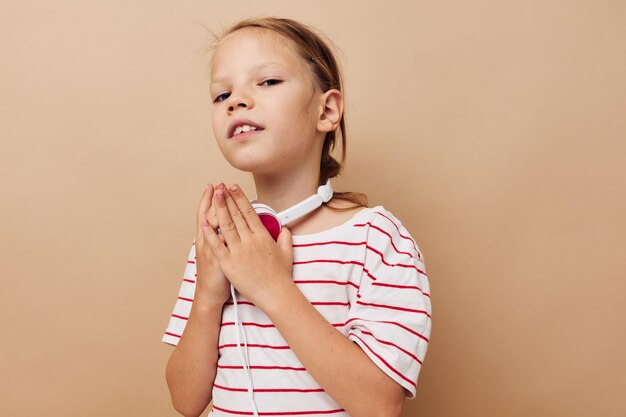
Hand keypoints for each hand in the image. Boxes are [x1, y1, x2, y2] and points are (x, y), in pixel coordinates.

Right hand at [194, 183, 229, 305]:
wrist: (210, 293)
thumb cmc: (216, 274)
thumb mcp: (217, 252)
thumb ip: (223, 238)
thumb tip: (231, 224)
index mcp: (207, 238)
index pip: (207, 214)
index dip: (209, 199)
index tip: (213, 185)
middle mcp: (207, 241)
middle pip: (210, 215)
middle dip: (216, 199)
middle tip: (218, 184)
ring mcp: (212, 250)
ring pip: (213, 226)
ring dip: (217, 210)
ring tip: (220, 195)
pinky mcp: (219, 259)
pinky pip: (219, 243)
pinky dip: (220, 233)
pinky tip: (224, 221)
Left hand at [201, 184, 293, 309]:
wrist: (274, 293)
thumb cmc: (280, 276)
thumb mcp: (286, 253)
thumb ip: (284, 238)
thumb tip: (285, 229)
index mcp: (262, 236)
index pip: (249, 212)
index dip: (240, 198)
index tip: (233, 188)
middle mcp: (250, 241)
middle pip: (236, 215)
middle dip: (227, 199)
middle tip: (221, 186)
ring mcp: (238, 251)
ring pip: (226, 225)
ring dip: (219, 209)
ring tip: (214, 196)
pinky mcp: (229, 263)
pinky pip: (217, 245)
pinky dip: (210, 233)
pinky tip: (204, 222)